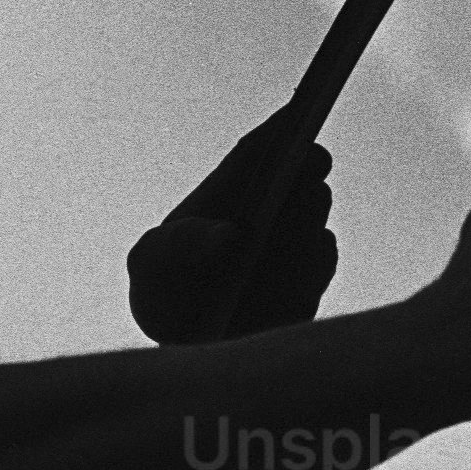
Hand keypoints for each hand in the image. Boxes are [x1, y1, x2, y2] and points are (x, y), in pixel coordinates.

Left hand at [128, 109, 339, 341]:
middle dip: (303, 168)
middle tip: (309, 160)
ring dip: (312, 211)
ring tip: (311, 194)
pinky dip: (316, 258)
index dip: (276, 131)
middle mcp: (267, 215)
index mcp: (227, 195)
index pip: (255, 155)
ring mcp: (291, 249)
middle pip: (291, 182)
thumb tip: (230, 235)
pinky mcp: (307, 288)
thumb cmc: (164, 297)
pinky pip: (318, 268)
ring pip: (312, 223)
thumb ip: (178, 245)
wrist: (185, 356)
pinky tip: (311, 248)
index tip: (294, 113)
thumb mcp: (152, 265)